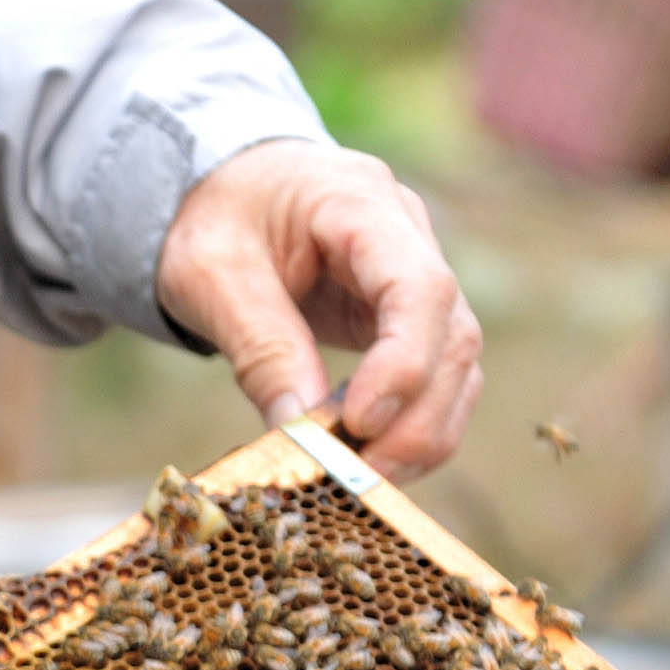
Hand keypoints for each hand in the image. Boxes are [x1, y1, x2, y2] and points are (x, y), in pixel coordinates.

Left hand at [154, 139, 482, 477]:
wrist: (219, 189)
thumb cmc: (213, 218)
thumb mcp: (210, 273)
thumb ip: (258, 345)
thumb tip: (298, 430)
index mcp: (360, 201)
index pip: (420, 286)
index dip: (404, 364)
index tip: (360, 423)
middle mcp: (408, 235)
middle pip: (454, 334)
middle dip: (418, 417)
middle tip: (361, 478)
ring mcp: (415, 276)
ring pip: (459, 364)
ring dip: (423, 432)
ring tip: (361, 480)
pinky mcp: (407, 317)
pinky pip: (435, 377)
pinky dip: (411, 425)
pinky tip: (365, 457)